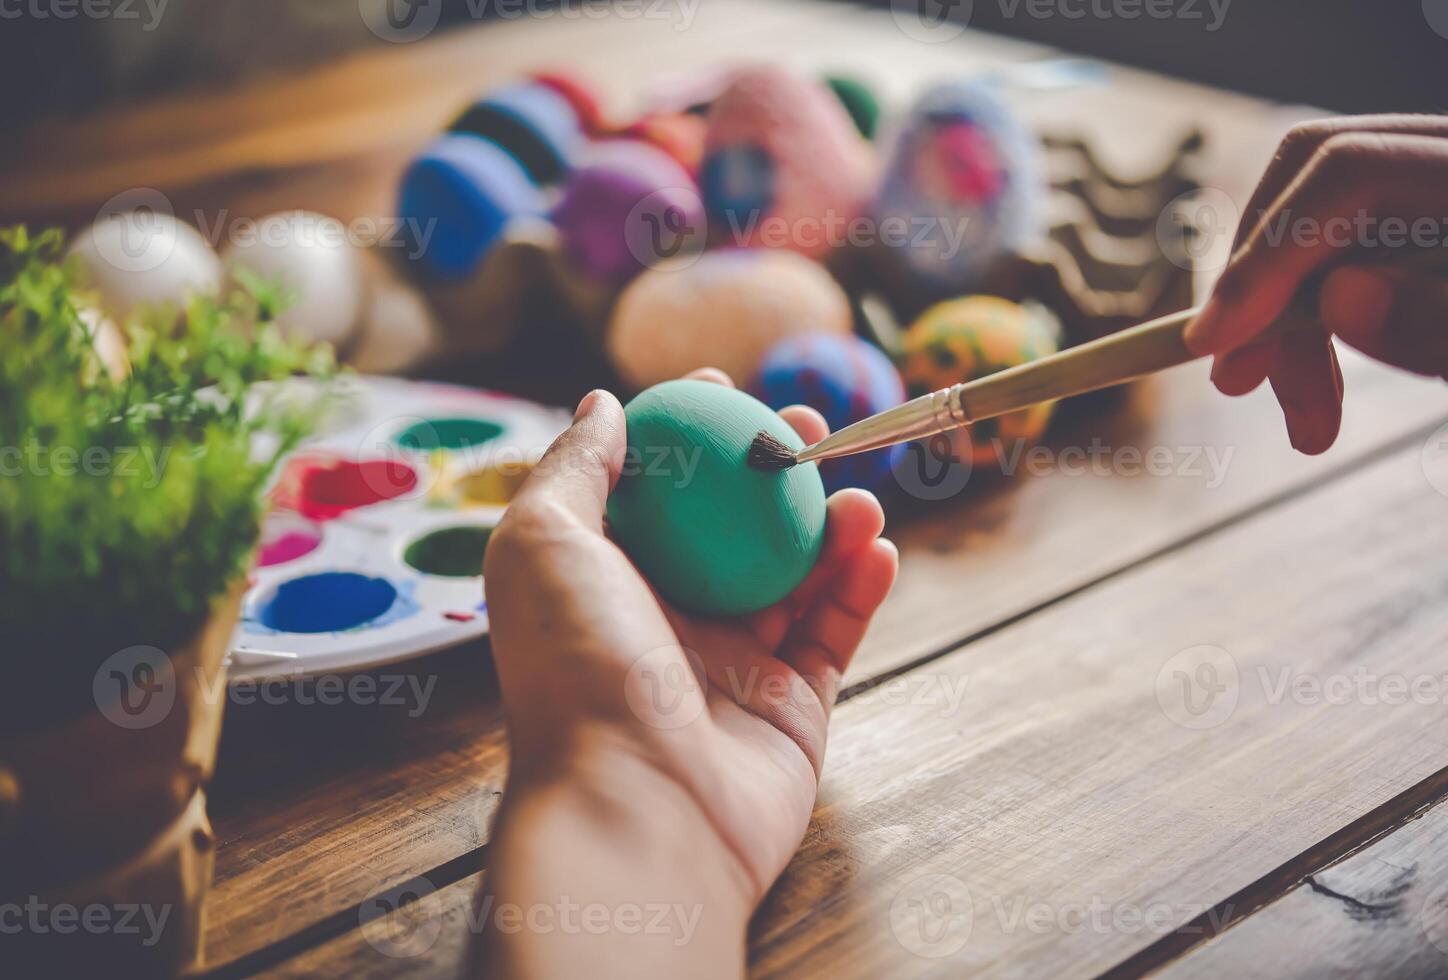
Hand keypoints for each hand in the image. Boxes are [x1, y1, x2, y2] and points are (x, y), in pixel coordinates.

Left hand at [479, 369, 897, 977]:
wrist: (637, 808)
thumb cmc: (577, 668)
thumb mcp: (545, 542)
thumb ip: (575, 467)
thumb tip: (603, 403)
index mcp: (606, 581)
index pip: (654, 490)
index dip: (688, 436)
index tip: (724, 391)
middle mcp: (668, 619)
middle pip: (733, 525)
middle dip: (773, 470)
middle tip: (808, 428)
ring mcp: (733, 665)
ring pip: (795, 575)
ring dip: (829, 524)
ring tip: (856, 490)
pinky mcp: (791, 708)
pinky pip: (836, 634)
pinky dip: (861, 588)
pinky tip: (878, 545)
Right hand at [1185, 115, 1447, 453]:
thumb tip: (1340, 295)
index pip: (1349, 172)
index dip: (1266, 252)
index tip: (1212, 344)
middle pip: (1320, 181)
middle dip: (1264, 288)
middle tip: (1241, 386)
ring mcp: (1446, 185)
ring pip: (1327, 218)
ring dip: (1289, 319)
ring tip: (1304, 419)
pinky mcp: (1436, 220)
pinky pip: (1355, 241)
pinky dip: (1323, 314)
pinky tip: (1323, 378)